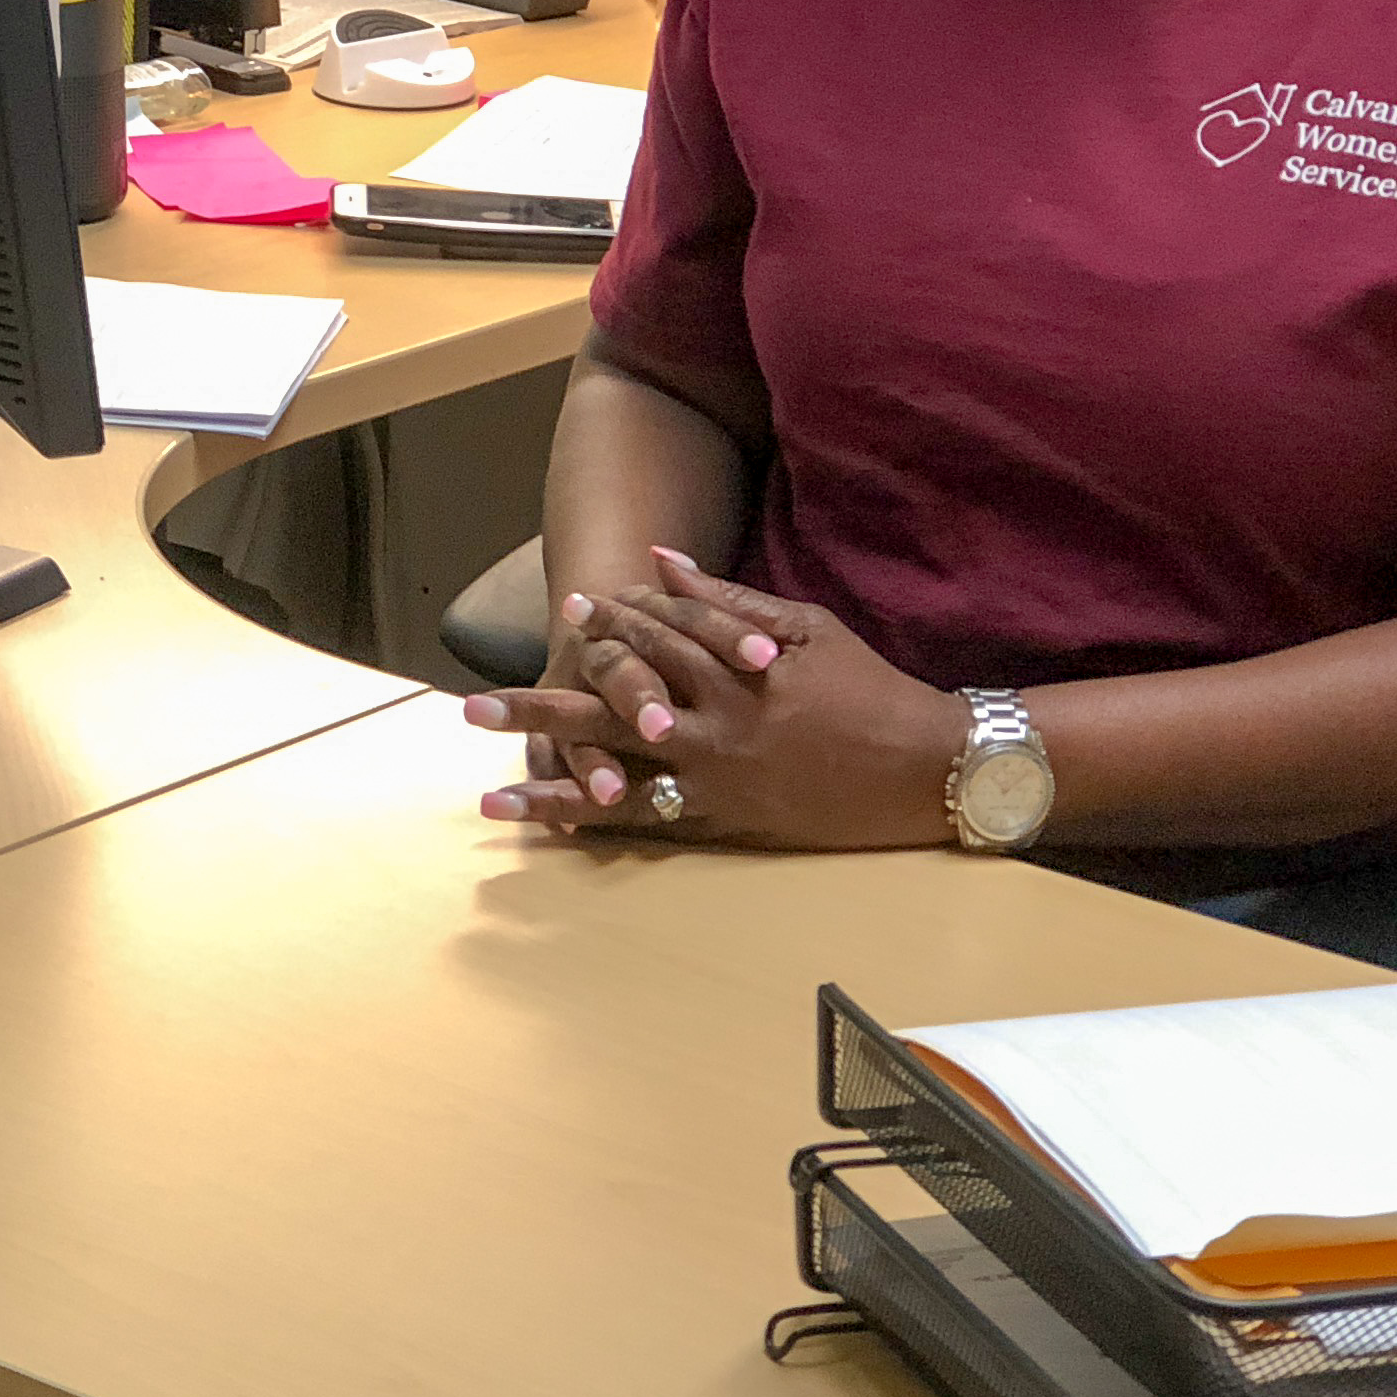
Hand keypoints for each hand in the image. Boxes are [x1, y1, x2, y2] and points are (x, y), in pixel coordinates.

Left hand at [467, 552, 959, 849]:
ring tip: (491, 795)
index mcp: (731, 670)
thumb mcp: (802, 627)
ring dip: (551, 787)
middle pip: (610, 714)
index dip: (607, 626)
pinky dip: (601, 826)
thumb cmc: (865, 687)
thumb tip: (659, 561)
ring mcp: (716, 780)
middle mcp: (712, 727)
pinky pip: (653, 824)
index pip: (652, 642)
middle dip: (541, 709)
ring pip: (617, 781)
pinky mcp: (728, 821)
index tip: (570, 611)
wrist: (921, 768)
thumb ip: (723, 599)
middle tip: (474, 707)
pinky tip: (558, 834)